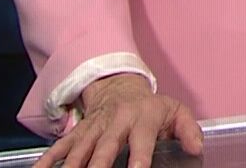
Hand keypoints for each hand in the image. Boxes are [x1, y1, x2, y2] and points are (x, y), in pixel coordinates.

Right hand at [33, 73, 204, 167]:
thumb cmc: (152, 108)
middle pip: (105, 147)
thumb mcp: (176, 112)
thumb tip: (197, 148)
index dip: (139, 157)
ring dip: (72, 166)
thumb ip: (188, 130)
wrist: (120, 87)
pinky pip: (61, 148)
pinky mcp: (78, 133)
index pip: (141, 140)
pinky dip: (48, 160)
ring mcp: (94, 128)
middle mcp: (116, 123)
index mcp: (142, 119)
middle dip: (98, 166)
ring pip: (80, 149)